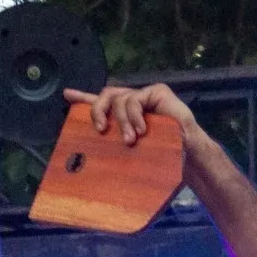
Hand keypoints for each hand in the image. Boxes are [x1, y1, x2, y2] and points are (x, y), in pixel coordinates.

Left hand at [64, 84, 196, 144]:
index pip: (101, 102)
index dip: (83, 98)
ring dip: (121, 120)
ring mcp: (145, 96)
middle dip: (97, 110)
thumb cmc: (162, 156)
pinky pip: (135, 99)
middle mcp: (133, 102)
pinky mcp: (157, 92)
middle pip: (105, 95)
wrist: (189, 154)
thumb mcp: (131, 151)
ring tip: (130, 140)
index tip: (67, 95)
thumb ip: (113, 148)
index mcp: (124, 116)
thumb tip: (88, 164)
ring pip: (119, 98)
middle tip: (100, 130)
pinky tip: (142, 130)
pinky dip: (134, 116)